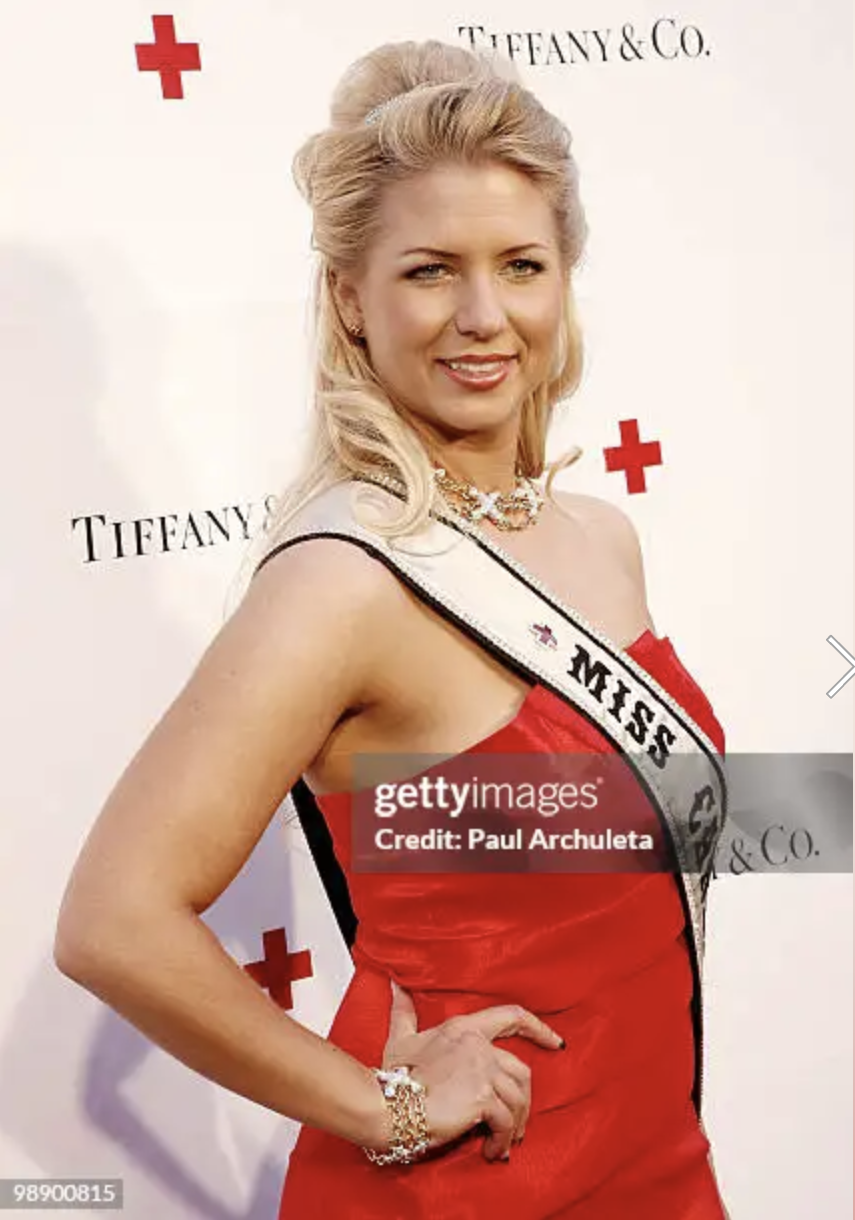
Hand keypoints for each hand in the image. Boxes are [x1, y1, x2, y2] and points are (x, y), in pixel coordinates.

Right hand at [380, 979, 564, 1161]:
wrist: (386, 1105)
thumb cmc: (392, 1076)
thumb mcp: (400, 1039)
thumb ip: (404, 1012)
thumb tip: (397, 985)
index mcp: (463, 1028)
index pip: (511, 1016)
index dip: (539, 1028)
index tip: (557, 1042)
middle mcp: (478, 1045)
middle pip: (522, 1071)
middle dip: (524, 1101)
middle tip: (515, 1125)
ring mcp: (482, 1070)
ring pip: (518, 1099)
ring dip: (515, 1126)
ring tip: (502, 1143)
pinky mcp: (482, 1098)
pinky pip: (506, 1122)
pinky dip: (503, 1140)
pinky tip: (493, 1152)